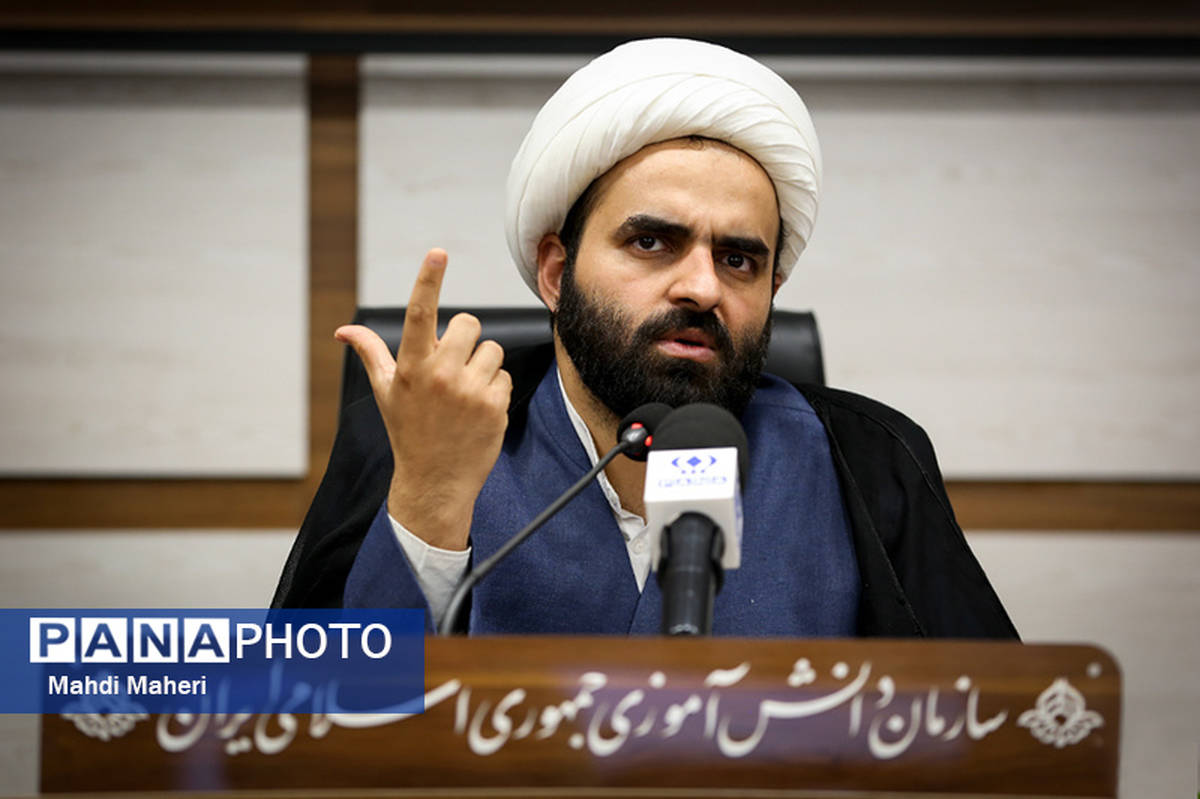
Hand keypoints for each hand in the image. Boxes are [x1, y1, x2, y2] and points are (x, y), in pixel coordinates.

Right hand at [335, 249, 511, 549]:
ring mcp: (470, 391)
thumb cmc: (409, 431)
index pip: (419, 314)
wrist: (435, 482)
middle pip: (468, 323)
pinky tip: (478, 411)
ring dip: (482, 365)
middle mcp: (440, 375)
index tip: (437, 253)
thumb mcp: (386, 391)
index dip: (428, 280)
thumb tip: (344, 331)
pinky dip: (494, 389)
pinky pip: (504, 376)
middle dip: (464, 339)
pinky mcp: (495, 406)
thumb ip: (370, 353)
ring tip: (464, 394)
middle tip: (452, 367)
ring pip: (492, 350)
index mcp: (411, 367)